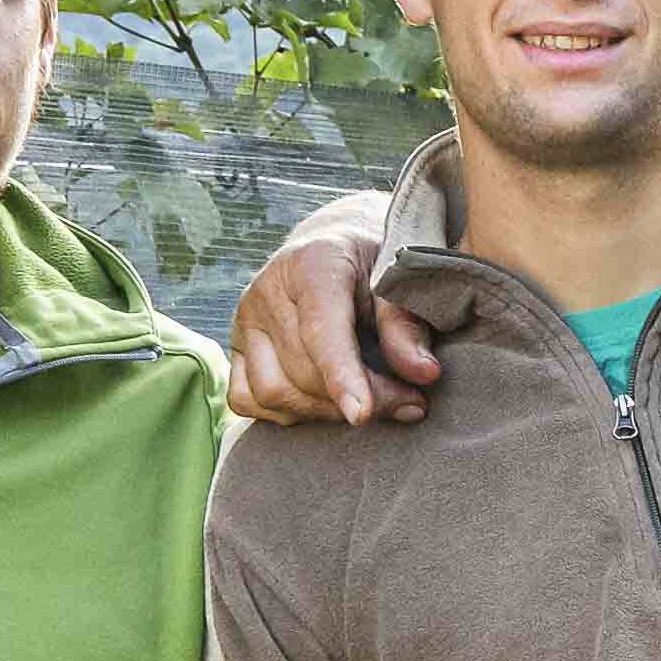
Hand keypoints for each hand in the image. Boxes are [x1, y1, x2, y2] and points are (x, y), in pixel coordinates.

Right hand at [225, 217, 434, 427]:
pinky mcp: (236, 347)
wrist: (336, 245)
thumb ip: (407, 325)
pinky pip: (246, 399)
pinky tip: (325, 405)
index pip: (321, 330)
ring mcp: (245, 320)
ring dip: (326, 412)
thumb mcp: (400, 281)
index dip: (343, 376)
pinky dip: (288, 413)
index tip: (362, 415)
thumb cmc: (374, 263)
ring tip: (370, 404)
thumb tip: (424, 374)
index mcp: (312, 263)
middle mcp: (268, 290)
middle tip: (409, 403)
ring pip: (273, 392)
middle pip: (304, 370)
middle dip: (361, 398)